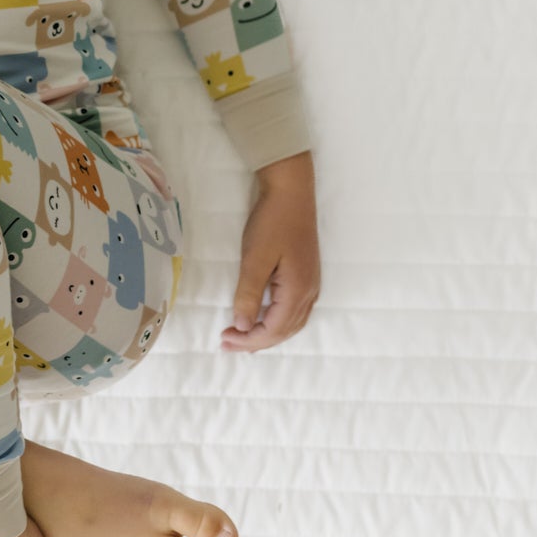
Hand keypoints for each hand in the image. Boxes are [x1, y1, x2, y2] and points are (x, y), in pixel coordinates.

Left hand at [222, 151, 320, 352]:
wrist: (291, 192)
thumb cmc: (272, 223)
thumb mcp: (255, 258)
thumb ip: (248, 293)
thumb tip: (241, 325)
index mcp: (298, 291)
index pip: (273, 329)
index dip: (249, 340)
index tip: (224, 341)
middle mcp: (310, 293)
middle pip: (284, 331)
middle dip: (256, 341)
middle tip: (227, 344)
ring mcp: (311, 285)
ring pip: (291, 323)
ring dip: (267, 333)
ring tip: (241, 337)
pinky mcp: (307, 276)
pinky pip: (293, 311)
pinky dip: (276, 321)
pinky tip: (261, 319)